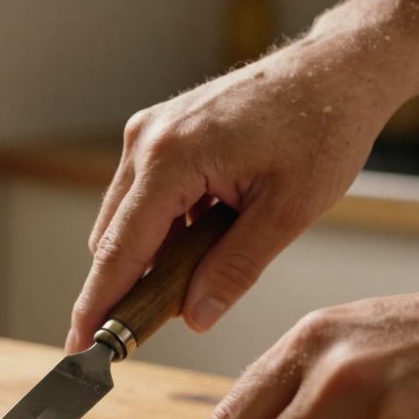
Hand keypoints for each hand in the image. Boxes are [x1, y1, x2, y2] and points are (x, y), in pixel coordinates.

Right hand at [65, 41, 399, 351]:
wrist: (337, 71)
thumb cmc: (322, 128)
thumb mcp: (287, 212)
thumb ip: (234, 269)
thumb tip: (194, 317)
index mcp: (171, 158)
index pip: (120, 250)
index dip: (98, 306)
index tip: (80, 348)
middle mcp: (147, 141)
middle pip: (112, 238)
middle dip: (126, 286)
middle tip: (153, 326)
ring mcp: (150, 132)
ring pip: (125, 219)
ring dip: (149, 254)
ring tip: (198, 272)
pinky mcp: (161, 132)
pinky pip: (143, 195)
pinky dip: (161, 227)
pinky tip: (202, 236)